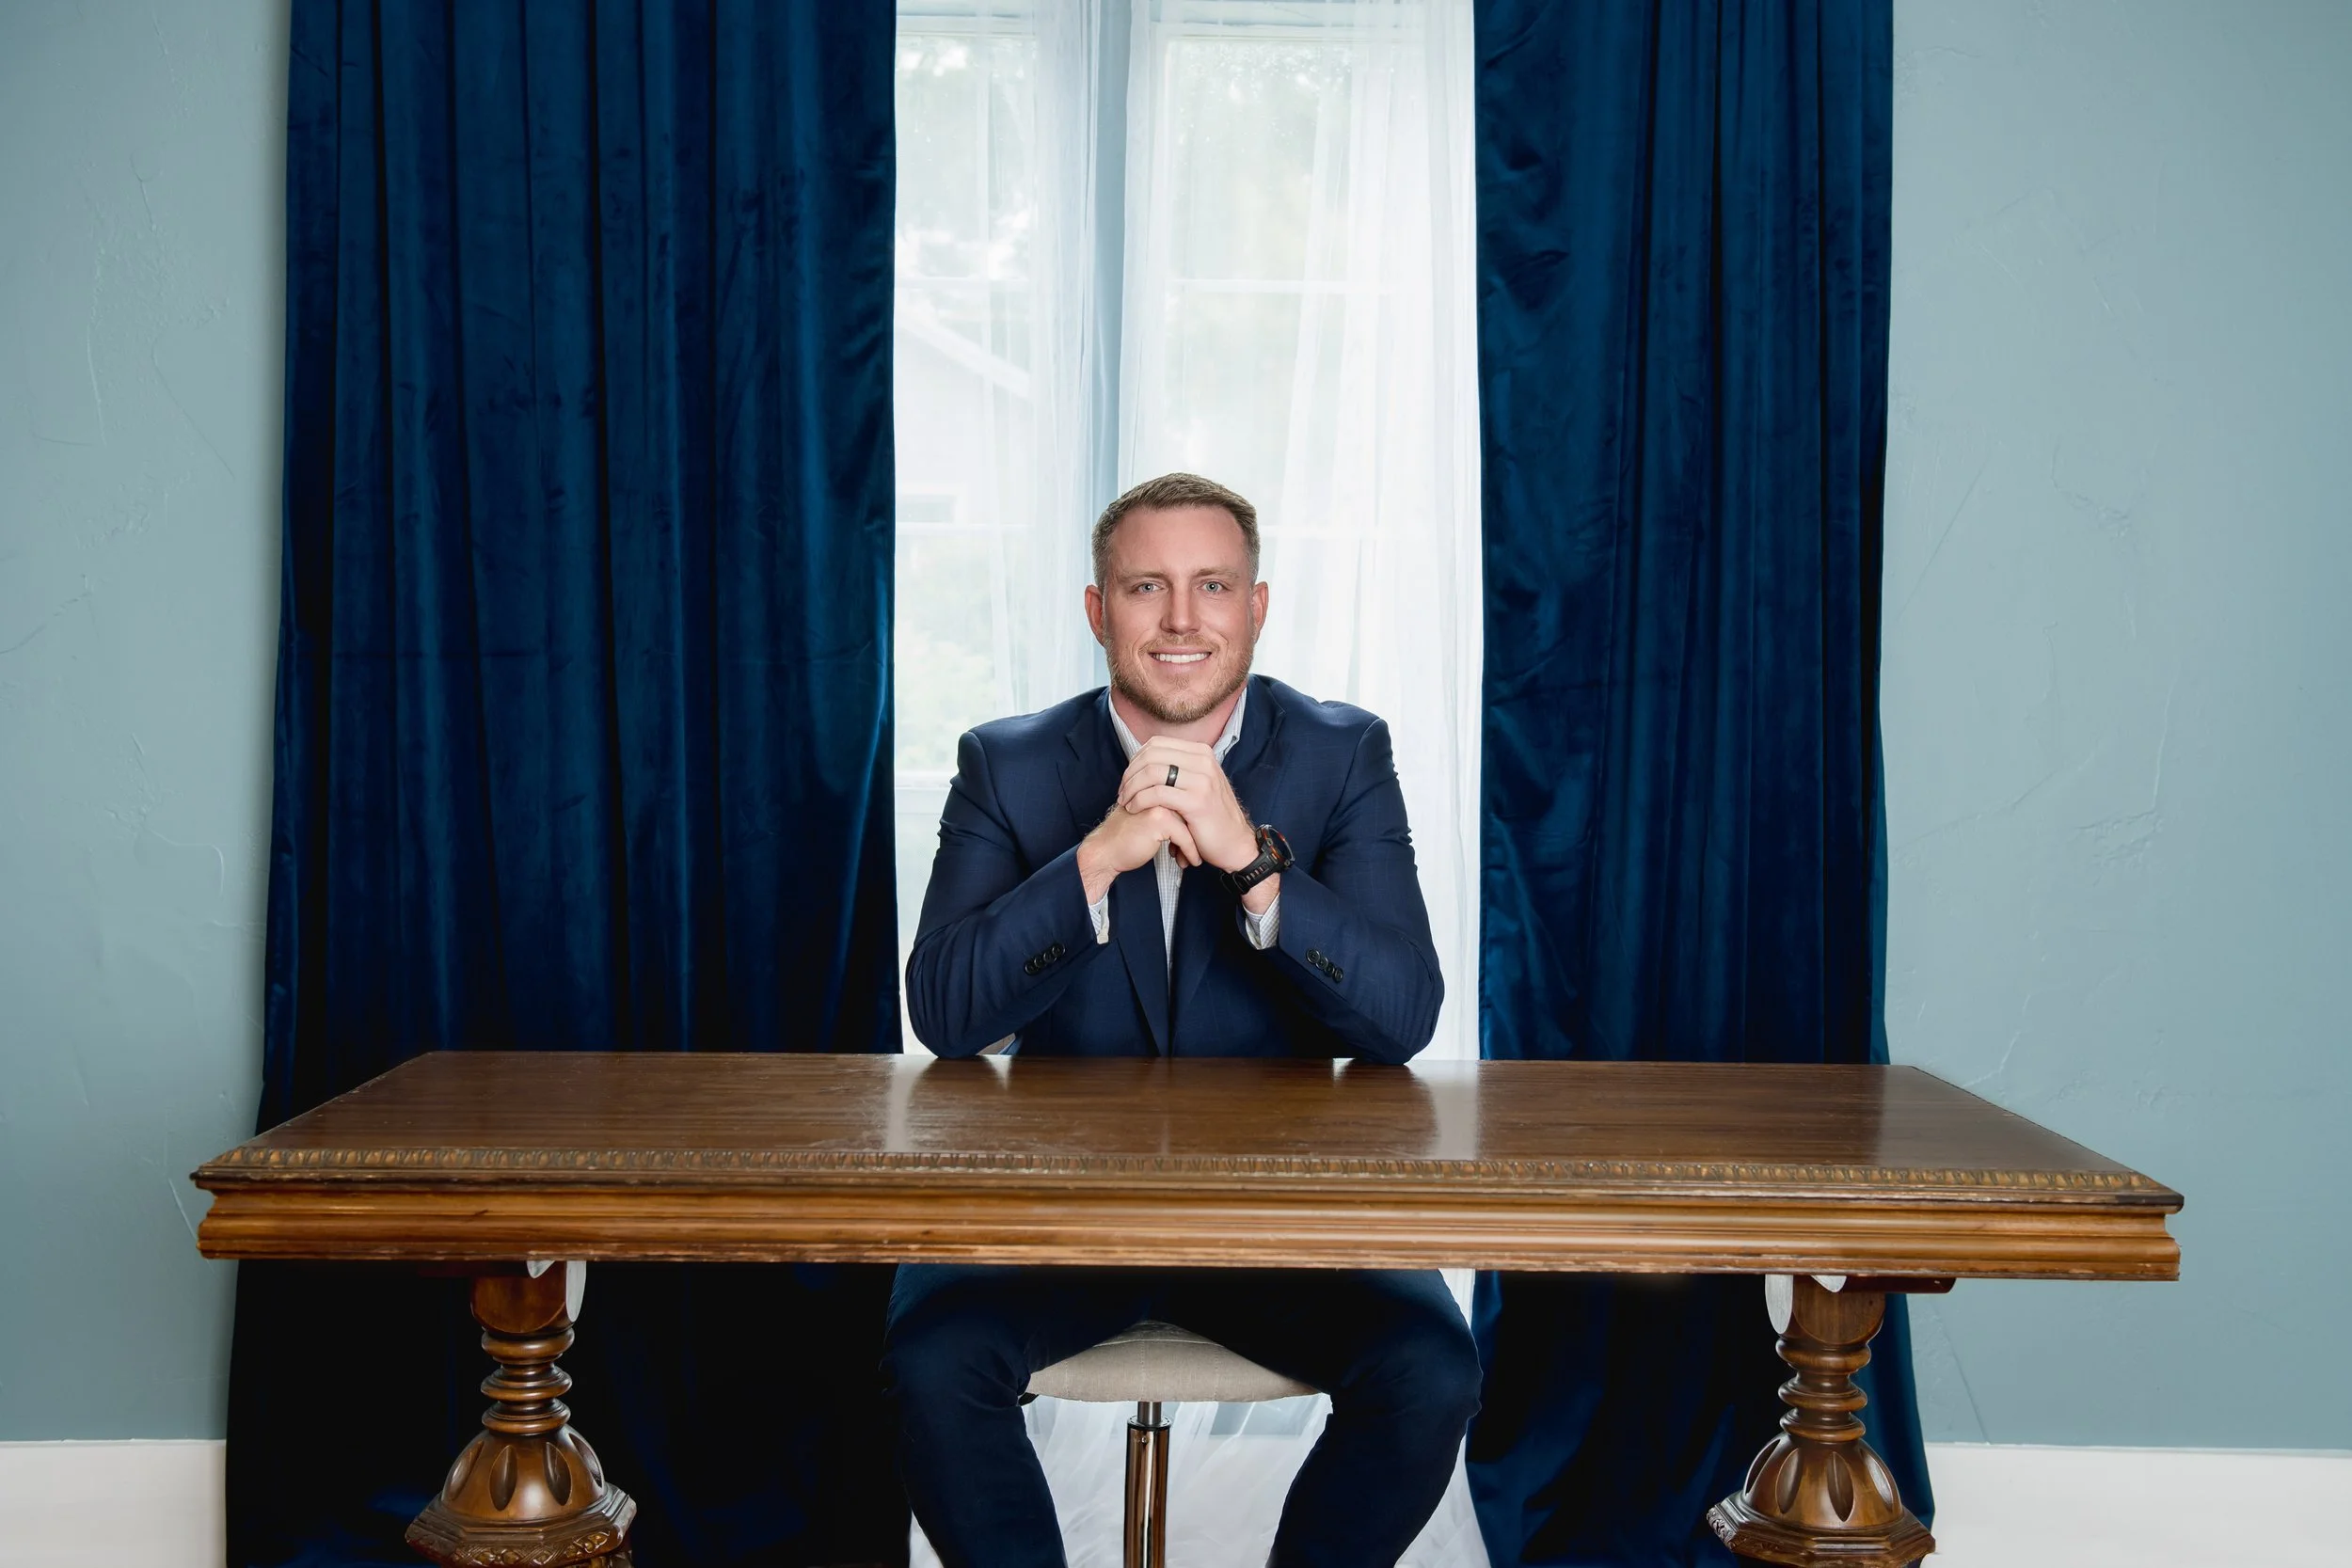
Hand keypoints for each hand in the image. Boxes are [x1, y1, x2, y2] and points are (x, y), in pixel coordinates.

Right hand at [1076, 798, 1199, 904]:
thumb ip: (1171, 813)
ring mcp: (1160, 804)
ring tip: (1193, 858)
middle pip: (1191, 812)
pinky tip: (1191, 861)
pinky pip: (1185, 837)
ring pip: (1191, 824)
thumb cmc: (1126, 838)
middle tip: (1196, 852)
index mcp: (1157, 788)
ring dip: (1194, 845)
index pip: (1187, 802)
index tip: (1195, 842)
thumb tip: (1197, 822)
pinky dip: (1190, 851)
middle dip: (1195, 834)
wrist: (1106, 851)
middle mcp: (1159, 791)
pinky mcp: (1160, 820)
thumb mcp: (1151, 819)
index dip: (1193, 824)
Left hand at [1115, 737, 1259, 873]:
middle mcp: (1203, 760)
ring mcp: (1202, 779)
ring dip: (1132, 788)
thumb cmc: (1210, 817)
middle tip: (1122, 793)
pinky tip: (1134, 809)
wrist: (1235, 843)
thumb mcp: (1197, 783)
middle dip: (1130, 774)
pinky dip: (1139, 800)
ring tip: (1125, 802)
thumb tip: (1144, 759)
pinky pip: (1157, 793)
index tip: (1127, 779)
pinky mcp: (1197, 801)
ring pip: (1151, 772)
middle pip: (1151, 755)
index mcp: (1201, 752)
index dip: (1135, 760)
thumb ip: (1177, 769)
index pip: (1156, 744)